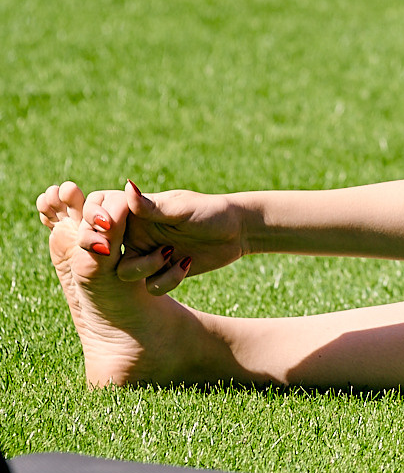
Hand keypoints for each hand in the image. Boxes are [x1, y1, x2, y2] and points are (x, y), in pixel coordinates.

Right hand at [37, 180, 245, 295]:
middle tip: (113, 252)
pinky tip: (187, 263)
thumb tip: (127, 185)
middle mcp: (134, 234)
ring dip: (146, 267)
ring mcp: (146, 255)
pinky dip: (168, 279)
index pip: (97, 214)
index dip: (95, 220)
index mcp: (133, 212)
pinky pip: (150, 286)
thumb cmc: (212, 212)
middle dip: (102, 251)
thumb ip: (152, 205)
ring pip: (124, 273)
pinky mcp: (161, 273)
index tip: (108, 226)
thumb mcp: (182, 208)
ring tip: (171, 252)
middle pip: (98, 247)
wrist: (238, 231)